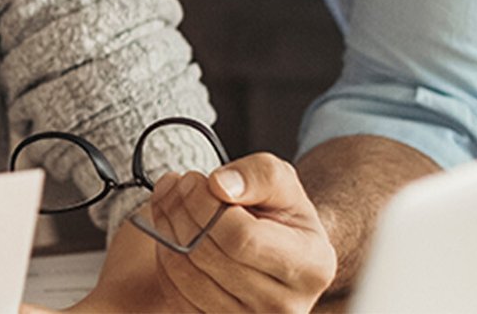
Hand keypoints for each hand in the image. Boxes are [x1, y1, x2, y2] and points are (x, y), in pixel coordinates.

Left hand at [143, 153, 334, 312]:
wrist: (279, 252)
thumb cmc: (281, 215)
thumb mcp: (282, 182)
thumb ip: (259, 175)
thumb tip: (220, 185)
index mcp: (310, 266)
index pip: (241, 237)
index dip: (206, 203)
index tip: (193, 179)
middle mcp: (285, 306)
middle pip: (209, 255)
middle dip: (181, 211)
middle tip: (176, 185)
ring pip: (186, 276)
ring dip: (166, 231)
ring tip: (170, 203)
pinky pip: (176, 295)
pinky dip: (165, 259)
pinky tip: (171, 233)